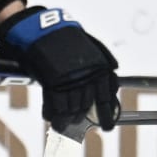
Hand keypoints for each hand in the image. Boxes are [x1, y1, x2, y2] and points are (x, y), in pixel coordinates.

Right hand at [0, 5, 120, 128]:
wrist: (43, 28)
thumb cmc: (67, 37)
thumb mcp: (92, 46)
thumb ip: (104, 62)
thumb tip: (113, 80)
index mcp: (100, 69)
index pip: (106, 99)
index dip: (106, 116)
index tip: (107, 128)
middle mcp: (87, 77)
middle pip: (85, 106)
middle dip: (80, 117)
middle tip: (75, 122)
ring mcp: (70, 81)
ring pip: (70, 108)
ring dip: (66, 118)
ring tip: (62, 125)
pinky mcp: (52, 83)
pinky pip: (54, 105)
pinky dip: (51, 113)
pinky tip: (50, 117)